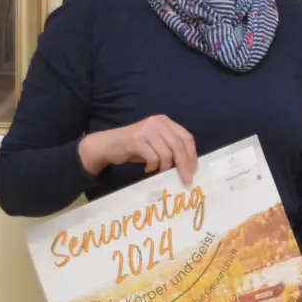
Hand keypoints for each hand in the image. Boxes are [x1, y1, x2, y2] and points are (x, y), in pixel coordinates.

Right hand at [79, 115, 198, 182]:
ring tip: (158, 171)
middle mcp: (157, 123)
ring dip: (165, 167)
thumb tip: (189, 166)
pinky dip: (152, 167)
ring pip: (167, 154)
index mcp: (165, 122)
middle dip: (184, 165)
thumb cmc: (136, 147)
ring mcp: (146, 130)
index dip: (192, 155)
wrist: (108, 145)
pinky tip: (147, 168)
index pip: (186, 138)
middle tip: (186, 179)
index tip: (193, 170)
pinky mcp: (136, 140)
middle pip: (179, 146)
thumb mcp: (157, 144)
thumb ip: (172, 148)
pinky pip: (153, 158)